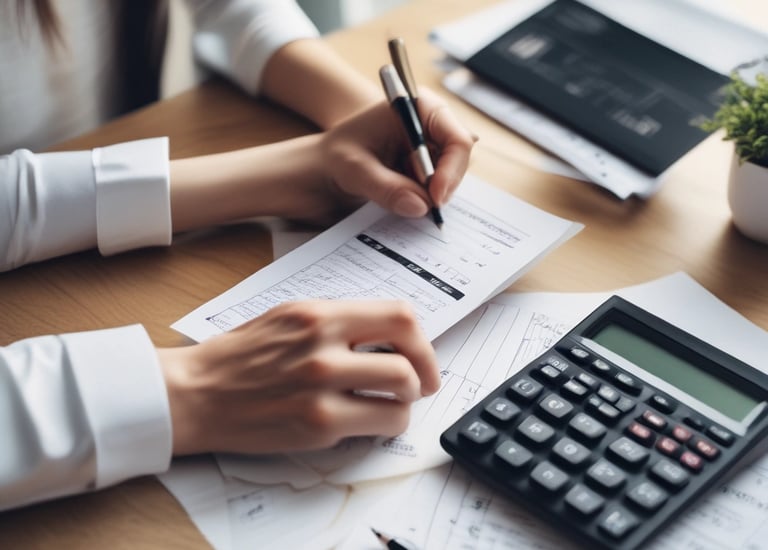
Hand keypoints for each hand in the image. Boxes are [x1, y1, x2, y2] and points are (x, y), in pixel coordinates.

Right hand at [158, 300, 439, 455]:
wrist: (195, 392)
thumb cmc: (239, 356)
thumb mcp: (288, 316)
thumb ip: (337, 321)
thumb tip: (386, 335)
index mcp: (318, 314)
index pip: (398, 315)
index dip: (421, 338)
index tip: (421, 352)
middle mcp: (322, 346)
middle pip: (408, 357)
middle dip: (425, 374)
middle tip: (422, 385)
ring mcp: (321, 388)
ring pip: (401, 394)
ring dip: (407, 403)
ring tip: (393, 405)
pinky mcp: (317, 424)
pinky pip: (378, 424)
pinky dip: (385, 424)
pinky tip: (371, 421)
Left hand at [302, 88, 475, 224]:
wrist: (325, 170)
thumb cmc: (335, 157)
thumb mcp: (355, 170)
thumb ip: (386, 187)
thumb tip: (421, 206)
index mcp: (416, 107)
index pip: (456, 137)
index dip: (452, 169)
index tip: (436, 197)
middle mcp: (429, 124)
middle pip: (459, 159)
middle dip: (444, 185)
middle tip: (428, 211)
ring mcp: (430, 147)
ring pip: (450, 176)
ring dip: (434, 194)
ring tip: (403, 202)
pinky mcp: (426, 167)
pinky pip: (439, 187)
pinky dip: (427, 200)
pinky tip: (405, 203)